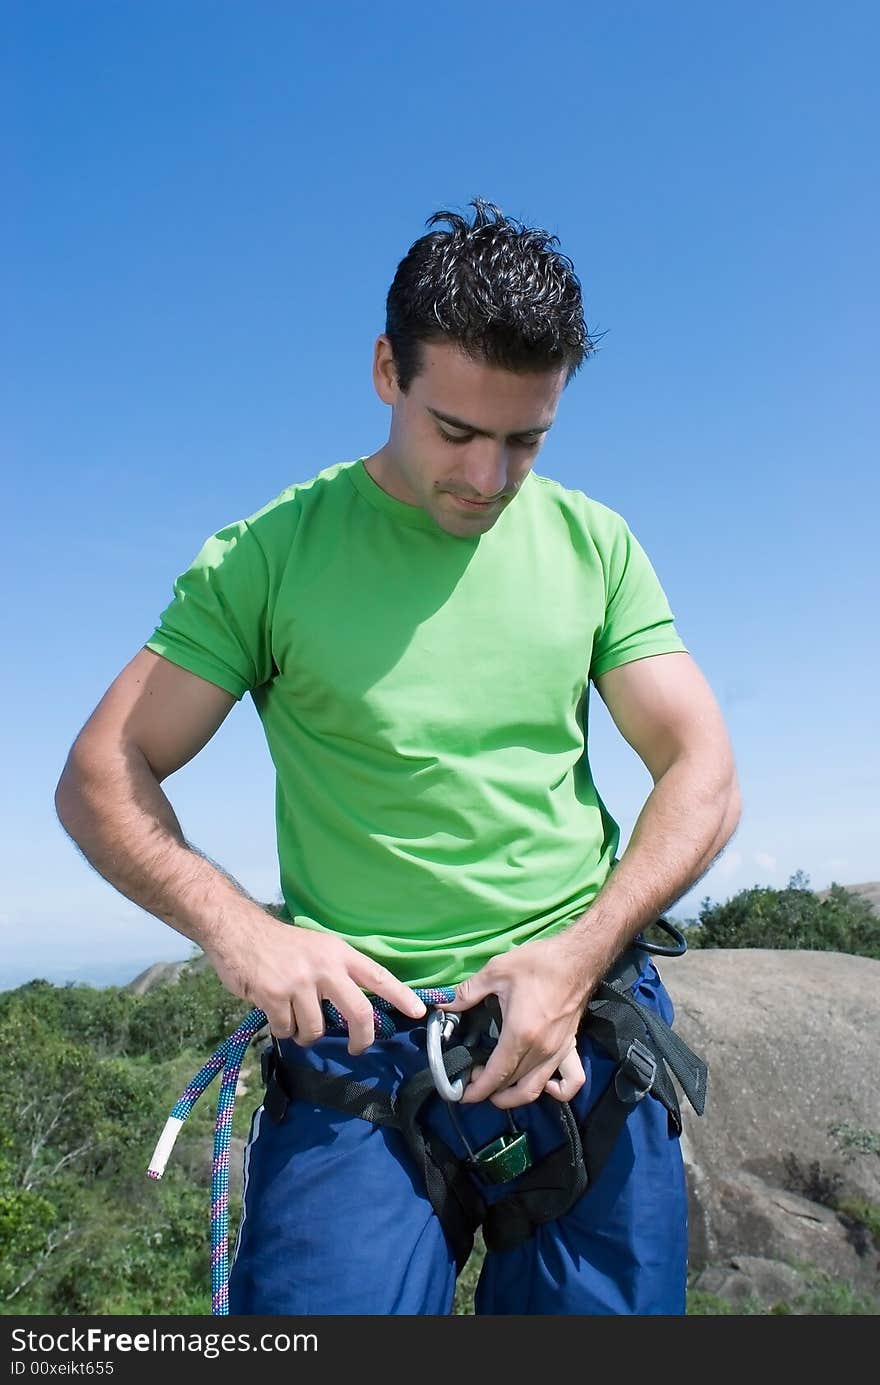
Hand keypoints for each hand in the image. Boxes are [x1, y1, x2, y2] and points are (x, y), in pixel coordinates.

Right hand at [205, 908, 425, 1054]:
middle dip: (362, 1038)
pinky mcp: (274, 996)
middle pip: (358, 1012)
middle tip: (358, 1047)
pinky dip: (282, 1029)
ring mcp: (299, 982)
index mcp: (338, 953)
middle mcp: (324, 967)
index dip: (400, 995)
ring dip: (306, 1035)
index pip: (377, 976)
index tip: (418, 1011)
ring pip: (316, 1030)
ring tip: (295, 1020)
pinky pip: (286, 1030)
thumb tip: (354, 1010)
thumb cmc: (279, 944)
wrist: (238, 930)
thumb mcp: (317, 947)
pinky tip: (274, 1012)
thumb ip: (336, 973)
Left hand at [441, 932, 600, 1108]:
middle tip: (473, 1081)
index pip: (497, 1074)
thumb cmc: (538, 963)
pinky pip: (570, 1081)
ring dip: (514, 1098)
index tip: (462, 1094)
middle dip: (490, 1091)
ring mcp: (558, 1051)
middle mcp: (541, 1050)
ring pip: (536, 1090)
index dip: (478, 1089)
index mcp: (520, 1034)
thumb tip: (444, 1004)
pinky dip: (556, 1091)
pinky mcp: (570, 1047)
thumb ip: (468, 992)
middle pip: (513, 1085)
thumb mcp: (496, 972)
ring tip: (498, 1091)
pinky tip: (541, 1083)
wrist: (576, 958)